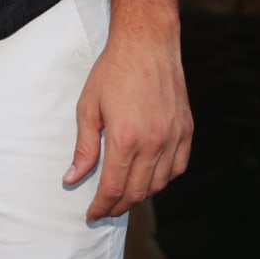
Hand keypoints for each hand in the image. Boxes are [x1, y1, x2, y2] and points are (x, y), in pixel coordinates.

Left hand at [64, 27, 192, 218]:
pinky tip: (148, 178)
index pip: (114, 187)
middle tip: (104, 209)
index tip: (91, 214)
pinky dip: (162, 180)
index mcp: (126, 138)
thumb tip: (73, 178)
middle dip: (118, 206)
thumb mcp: (88, 106)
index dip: (101, 205)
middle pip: (138, 192)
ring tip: (122, 196)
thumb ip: (84, 147)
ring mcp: (174, 139)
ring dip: (140, 196)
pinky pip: (177, 168)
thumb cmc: (112, 72)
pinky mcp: (186, 132)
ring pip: (159, 184)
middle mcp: (154, 143)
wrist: (146, 45)